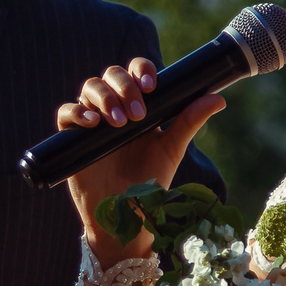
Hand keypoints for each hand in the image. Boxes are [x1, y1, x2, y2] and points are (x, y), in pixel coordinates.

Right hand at [55, 59, 223, 245]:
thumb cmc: (148, 183)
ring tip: (118, 122)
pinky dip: (77, 112)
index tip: (150, 85)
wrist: (123, 216)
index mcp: (138, 106)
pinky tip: (92, 124)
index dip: (140, 69)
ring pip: (89, 88)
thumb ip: (189, 122)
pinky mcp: (72, 138)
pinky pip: (66, 113)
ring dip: (104, 98)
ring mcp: (92, 121)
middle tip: (138, 115)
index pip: (135, 72)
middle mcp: (114, 108)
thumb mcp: (171, 150)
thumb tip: (219, 99)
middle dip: (124, 87)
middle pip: (111, 75)